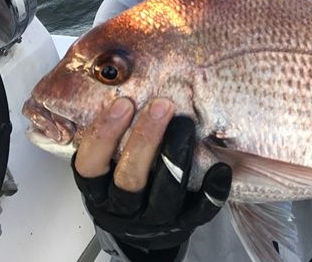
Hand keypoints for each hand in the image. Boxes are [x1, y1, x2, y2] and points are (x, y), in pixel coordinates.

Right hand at [72, 97, 231, 258]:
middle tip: (162, 105)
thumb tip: (130, 78)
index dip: (104, 134)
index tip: (123, 103)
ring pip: (163, 191)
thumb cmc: (126, 180)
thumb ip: (117, 133)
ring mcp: (153, 217)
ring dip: (175, 155)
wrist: (144, 231)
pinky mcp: (183, 224)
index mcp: (99, 188)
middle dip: (145, 138)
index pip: (91, 164)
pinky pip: (200, 210)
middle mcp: (123, 205)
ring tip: (186, 124)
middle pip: (129, 176)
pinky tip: (220, 168)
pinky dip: (211, 189)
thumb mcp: (110, 162)